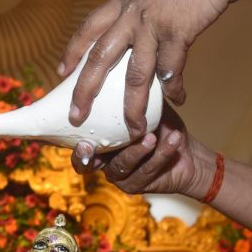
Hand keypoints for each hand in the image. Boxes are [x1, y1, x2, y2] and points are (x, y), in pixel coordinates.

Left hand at [59, 0, 251, 135]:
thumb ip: (140, 5)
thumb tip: (135, 23)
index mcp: (123, 0)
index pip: (88, 29)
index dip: (72, 52)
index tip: (61, 73)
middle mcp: (131, 13)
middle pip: (99, 59)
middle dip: (85, 91)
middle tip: (77, 115)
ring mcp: (153, 24)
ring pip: (135, 75)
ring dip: (133, 107)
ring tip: (134, 129)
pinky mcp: (178, 32)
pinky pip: (171, 71)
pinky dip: (173, 90)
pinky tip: (178, 100)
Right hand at [72, 105, 215, 200]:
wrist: (185, 148)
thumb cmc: (161, 124)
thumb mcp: (145, 106)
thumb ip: (131, 95)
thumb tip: (123, 65)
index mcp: (99, 141)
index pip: (75, 143)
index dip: (66, 142)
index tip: (74, 134)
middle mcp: (103, 160)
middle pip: (85, 165)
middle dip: (85, 157)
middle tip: (88, 145)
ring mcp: (119, 176)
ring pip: (121, 165)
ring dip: (136, 151)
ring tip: (152, 136)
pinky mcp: (137, 185)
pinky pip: (147, 170)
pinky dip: (162, 153)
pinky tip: (173, 138)